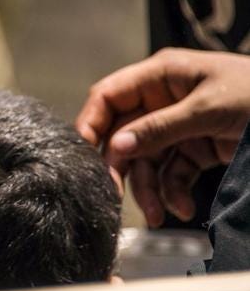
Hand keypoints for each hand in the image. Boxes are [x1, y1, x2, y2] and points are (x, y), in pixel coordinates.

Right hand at [75, 48, 249, 225]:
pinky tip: (183, 207)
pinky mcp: (196, 149)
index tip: (80, 150)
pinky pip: (171, 174)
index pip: (109, 96)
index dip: (90, 122)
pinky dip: (174, 192)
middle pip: (123, 134)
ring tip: (159, 214)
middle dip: (121, 167)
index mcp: (161, 75)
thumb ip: (160, 128)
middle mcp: (163, 100)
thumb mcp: (209, 109)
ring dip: (149, 189)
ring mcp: (178, 126)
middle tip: (112, 194)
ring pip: (145, 160)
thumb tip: (117, 146)